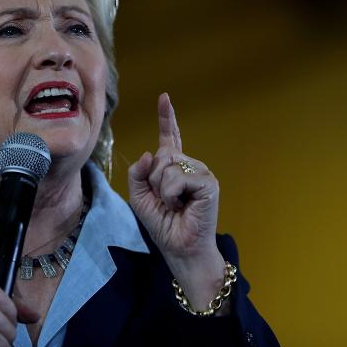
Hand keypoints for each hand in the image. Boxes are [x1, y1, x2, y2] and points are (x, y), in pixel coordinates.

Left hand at [128, 93, 226, 310]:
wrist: (179, 248)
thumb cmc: (163, 224)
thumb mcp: (139, 197)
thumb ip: (137, 173)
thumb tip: (149, 153)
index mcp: (173, 167)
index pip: (170, 137)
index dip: (167, 118)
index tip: (164, 98)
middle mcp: (189, 165)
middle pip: (160, 155)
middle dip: (153, 180)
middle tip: (166, 201)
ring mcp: (201, 172)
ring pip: (167, 166)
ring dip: (162, 190)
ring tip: (175, 204)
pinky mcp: (208, 182)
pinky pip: (177, 178)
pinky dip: (171, 194)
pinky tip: (182, 205)